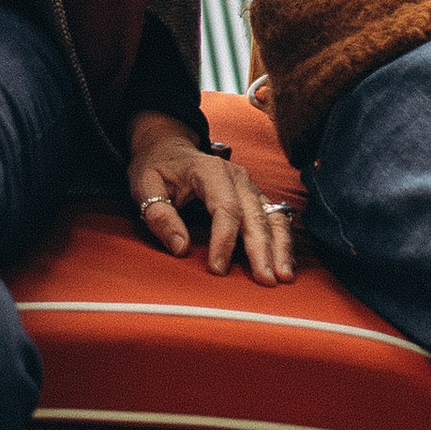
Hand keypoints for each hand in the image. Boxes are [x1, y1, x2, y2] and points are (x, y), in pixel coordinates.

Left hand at [126, 113, 295, 280]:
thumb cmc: (158, 168)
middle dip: (262, 249)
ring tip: (284, 276)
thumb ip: (160, 215)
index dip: (223, 240)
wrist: (169, 149)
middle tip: (265, 280)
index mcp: (210, 171)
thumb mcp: (145, 186)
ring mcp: (249, 187)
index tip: (218, 269)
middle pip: (254, 215)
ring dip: (280, 248)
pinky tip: (284, 264)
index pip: (225, 208)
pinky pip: (274, 219)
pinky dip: (281, 242)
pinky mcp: (255, 198)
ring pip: (272, 217)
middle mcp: (237, 177)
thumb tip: (180, 247)